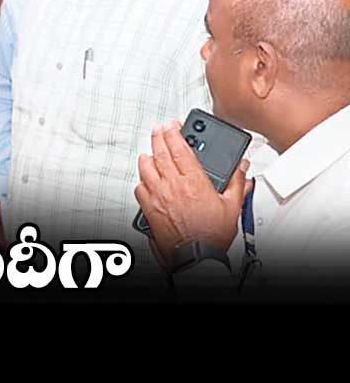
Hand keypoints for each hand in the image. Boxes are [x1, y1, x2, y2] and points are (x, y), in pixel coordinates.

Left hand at [134, 121, 247, 269]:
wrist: (195, 256)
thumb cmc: (212, 235)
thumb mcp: (232, 206)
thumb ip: (237, 184)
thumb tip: (242, 168)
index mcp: (194, 182)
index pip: (180, 149)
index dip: (174, 133)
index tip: (171, 125)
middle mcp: (173, 186)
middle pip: (160, 153)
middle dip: (158, 138)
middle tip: (158, 130)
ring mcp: (158, 197)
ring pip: (146, 168)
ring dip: (147, 157)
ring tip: (150, 151)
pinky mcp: (149, 209)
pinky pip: (140, 189)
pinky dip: (142, 180)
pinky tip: (146, 179)